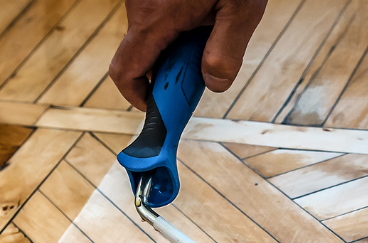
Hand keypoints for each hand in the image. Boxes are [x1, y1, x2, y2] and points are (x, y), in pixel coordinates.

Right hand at [109, 0, 267, 111]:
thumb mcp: (241, 10)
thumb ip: (226, 52)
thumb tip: (213, 85)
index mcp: (154, 19)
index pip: (126, 72)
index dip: (138, 97)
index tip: (160, 108)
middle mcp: (140, 7)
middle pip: (144, 55)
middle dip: (172, 67)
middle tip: (206, 62)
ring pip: (153, 34)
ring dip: (179, 41)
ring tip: (215, 19)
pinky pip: (158, 14)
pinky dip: (178, 21)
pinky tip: (207, 5)